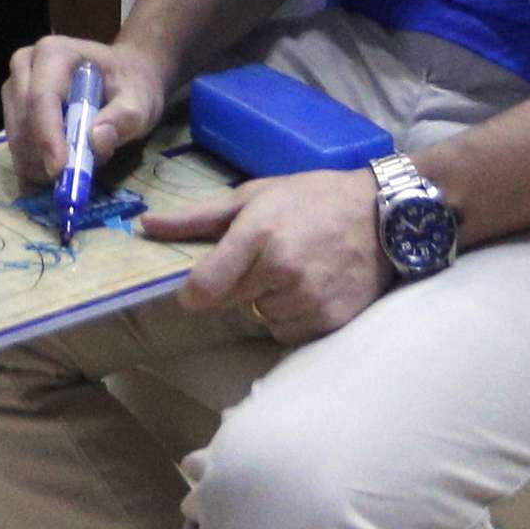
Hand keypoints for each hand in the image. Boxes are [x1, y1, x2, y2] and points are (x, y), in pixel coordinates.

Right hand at [0, 33, 172, 195]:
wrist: (123, 77)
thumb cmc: (130, 85)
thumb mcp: (139, 102)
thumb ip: (123, 119)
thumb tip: (96, 139)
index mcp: (54, 53)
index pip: (42, 98)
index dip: (48, 136)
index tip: (60, 170)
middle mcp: (26, 64)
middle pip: (23, 118)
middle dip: (42, 154)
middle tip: (70, 180)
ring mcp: (15, 86)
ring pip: (15, 135)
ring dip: (38, 162)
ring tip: (73, 169)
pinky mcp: (13, 108)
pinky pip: (15, 143)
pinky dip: (33, 163)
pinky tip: (58, 168)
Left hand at [144, 167, 387, 343]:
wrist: (383, 214)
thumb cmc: (312, 198)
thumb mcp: (254, 195)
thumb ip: (198, 217)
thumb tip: (146, 225)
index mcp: (258, 235)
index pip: (205, 287)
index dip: (195, 291)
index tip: (199, 287)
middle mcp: (281, 271)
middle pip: (230, 303)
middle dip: (237, 287)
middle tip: (263, 260)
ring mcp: (308, 300)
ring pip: (260, 319)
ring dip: (267, 302)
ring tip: (295, 270)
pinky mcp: (329, 321)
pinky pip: (289, 332)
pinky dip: (293, 316)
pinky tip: (311, 288)